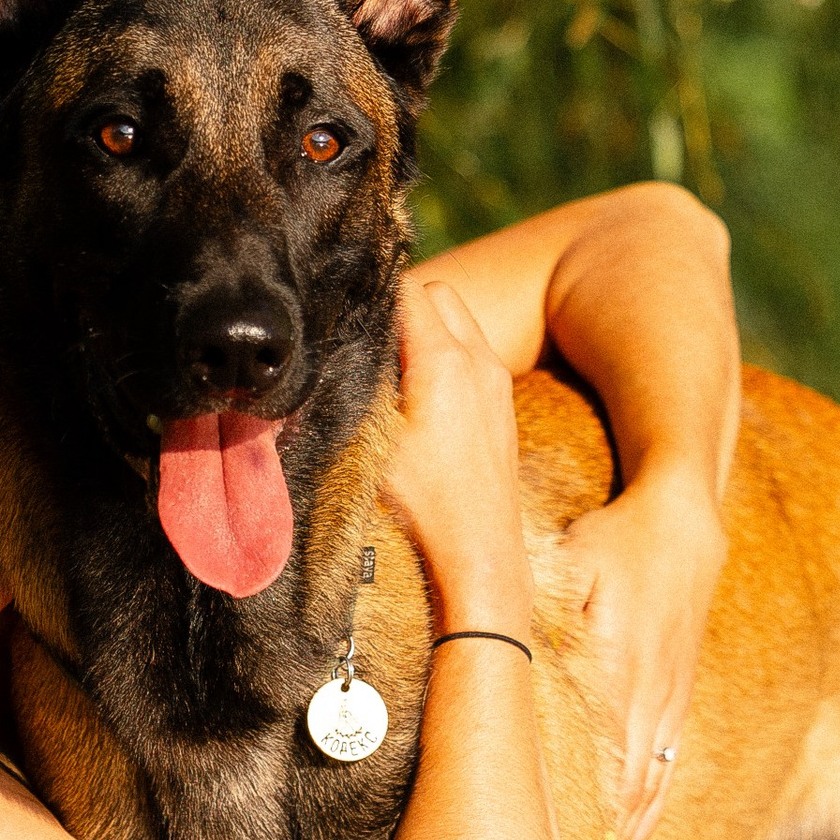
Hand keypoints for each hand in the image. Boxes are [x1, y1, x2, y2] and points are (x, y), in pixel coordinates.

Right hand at [382, 279, 534, 635]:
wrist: (481, 549)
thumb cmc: (424, 500)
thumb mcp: (373, 439)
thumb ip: (358, 383)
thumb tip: (335, 351)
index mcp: (444, 359)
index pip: (408, 290)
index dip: (373, 297)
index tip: (349, 317)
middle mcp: (480, 360)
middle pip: (438, 294)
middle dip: (403, 306)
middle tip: (371, 341)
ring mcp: (498, 381)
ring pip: (461, 321)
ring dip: (429, 329)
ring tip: (395, 368)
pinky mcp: (504, 403)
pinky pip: (475, 352)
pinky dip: (449, 354)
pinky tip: (423, 394)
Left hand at [542, 471, 728, 839]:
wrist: (684, 528)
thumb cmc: (617, 542)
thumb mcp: (576, 563)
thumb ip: (553, 615)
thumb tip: (523, 662)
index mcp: (618, 665)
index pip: (597, 752)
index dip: (579, 803)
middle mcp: (649, 693)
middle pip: (624, 781)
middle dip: (599, 833)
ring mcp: (670, 700)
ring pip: (650, 782)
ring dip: (625, 831)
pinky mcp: (681, 698)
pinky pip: (669, 766)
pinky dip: (651, 808)